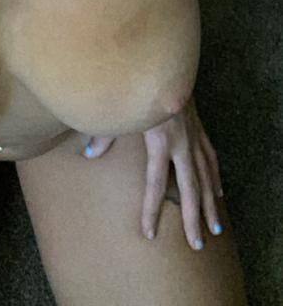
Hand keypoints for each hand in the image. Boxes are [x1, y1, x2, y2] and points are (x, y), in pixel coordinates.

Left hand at [81, 96, 224, 249]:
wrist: (164, 61)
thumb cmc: (138, 84)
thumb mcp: (120, 110)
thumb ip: (103, 134)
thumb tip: (87, 155)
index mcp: (160, 139)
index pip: (155, 183)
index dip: (151, 209)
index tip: (149, 233)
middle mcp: (181, 142)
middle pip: (190, 187)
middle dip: (192, 217)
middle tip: (196, 244)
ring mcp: (193, 135)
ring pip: (206, 176)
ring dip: (210, 203)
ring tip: (214, 228)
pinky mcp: (199, 127)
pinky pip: (210, 156)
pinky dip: (215, 176)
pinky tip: (218, 192)